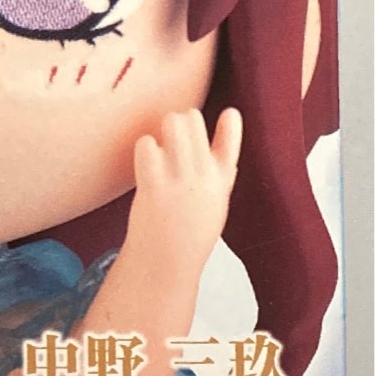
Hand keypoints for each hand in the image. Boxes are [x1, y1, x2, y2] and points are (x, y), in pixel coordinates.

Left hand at [126, 107, 241, 274]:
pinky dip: (144, 148)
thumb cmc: (188, 225)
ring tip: (160, 150)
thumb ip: (222, 158)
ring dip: (162, 130)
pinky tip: (146, 164)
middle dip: (179, 121)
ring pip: (172, 124)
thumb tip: (231, 114)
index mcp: (221, 180)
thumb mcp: (215, 194)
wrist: (165, 262)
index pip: (232, 145)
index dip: (230, 126)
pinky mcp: (155, 186)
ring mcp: (180, 181)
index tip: (229, 113)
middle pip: (192, 119)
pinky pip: (147, 144)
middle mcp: (204, 178)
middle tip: (172, 140)